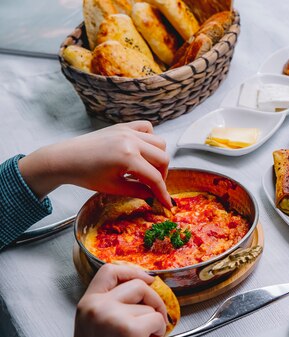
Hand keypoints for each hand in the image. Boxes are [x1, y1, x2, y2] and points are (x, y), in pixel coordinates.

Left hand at [19, 121, 172, 207]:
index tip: (168, 203)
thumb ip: (138, 191)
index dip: (163, 192)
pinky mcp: (123, 126)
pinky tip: (142, 150)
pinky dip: (150, 138)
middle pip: (163, 158)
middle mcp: (131, 141)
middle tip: (155, 186)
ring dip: (158, 157)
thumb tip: (154, 196)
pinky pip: (147, 127)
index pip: (155, 178)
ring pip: (159, 142)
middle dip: (163, 175)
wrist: (65, 159)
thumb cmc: (85, 174)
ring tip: (148, 168)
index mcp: (128, 157)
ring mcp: (127, 131)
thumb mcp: (113, 187)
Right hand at [44, 264, 167, 336]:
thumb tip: (141, 286)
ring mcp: (115, 316)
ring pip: (149, 306)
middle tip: (156, 315)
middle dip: (154, 299)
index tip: (147, 279)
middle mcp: (99, 306)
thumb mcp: (91, 324)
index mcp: (87, 302)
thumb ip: (108, 304)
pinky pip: (158, 320)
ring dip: (154, 321)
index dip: (132, 271)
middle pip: (138, 285)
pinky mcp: (132, 330)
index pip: (110, 270)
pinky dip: (159, 332)